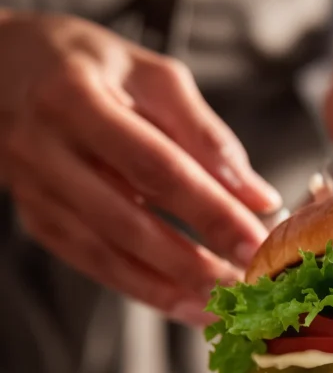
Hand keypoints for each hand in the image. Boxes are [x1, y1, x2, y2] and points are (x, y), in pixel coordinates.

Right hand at [0, 12, 281, 323]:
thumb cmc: (87, 65)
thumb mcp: (148, 74)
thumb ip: (205, 133)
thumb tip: (257, 197)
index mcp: (76, 97)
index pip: (156, 165)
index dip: (209, 208)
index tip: (256, 237)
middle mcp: (46, 149)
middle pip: (128, 220)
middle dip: (193, 260)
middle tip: (245, 283)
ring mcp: (35, 190)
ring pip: (107, 254)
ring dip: (170, 288)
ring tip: (222, 306)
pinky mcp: (37, 218)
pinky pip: (92, 264)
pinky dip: (142, 289)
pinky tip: (184, 303)